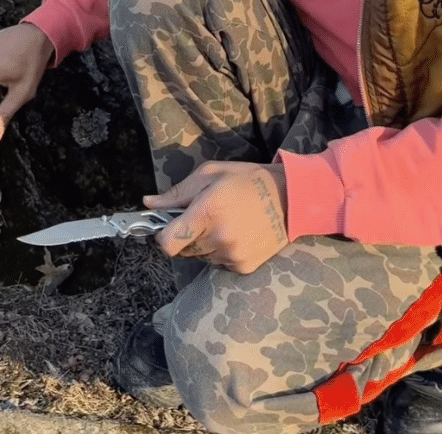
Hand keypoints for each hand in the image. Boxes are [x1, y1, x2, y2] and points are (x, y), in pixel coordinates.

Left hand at [143, 162, 288, 274]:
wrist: (291, 198)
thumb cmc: (247, 180)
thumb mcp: (210, 174)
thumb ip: (177, 193)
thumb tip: (149, 204)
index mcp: (207, 212)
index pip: (168, 242)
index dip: (163, 236)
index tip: (168, 227)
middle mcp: (218, 238)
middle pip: (183, 250)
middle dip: (186, 236)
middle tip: (203, 217)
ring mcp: (232, 255)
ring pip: (201, 257)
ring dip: (204, 244)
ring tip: (224, 223)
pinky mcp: (244, 266)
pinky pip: (219, 263)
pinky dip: (221, 252)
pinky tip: (237, 233)